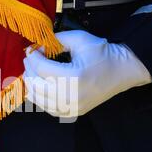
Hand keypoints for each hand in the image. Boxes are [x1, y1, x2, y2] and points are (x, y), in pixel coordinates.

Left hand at [23, 30, 151, 116]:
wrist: (123, 71)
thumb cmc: (103, 54)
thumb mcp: (80, 39)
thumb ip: (57, 39)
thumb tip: (38, 46)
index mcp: (74, 77)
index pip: (42, 68)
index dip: (33, 56)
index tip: (32, 49)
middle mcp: (71, 96)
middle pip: (36, 85)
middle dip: (29, 69)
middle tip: (30, 59)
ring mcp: (72, 107)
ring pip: (38, 99)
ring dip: (31, 84)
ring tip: (32, 71)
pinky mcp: (73, 113)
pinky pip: (47, 108)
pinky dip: (39, 97)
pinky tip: (38, 86)